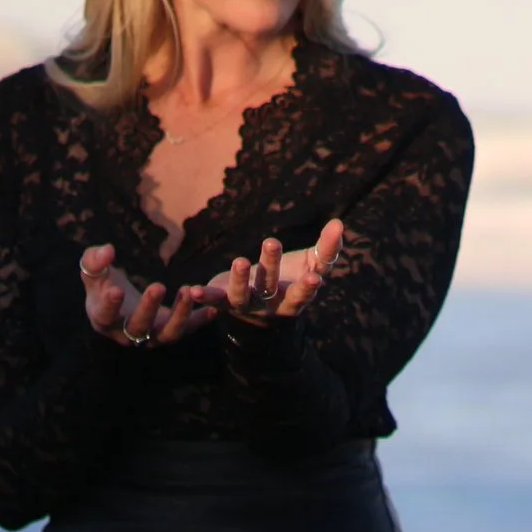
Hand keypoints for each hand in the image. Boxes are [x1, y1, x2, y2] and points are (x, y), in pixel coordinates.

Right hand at [79, 244, 216, 348]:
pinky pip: (187, 330)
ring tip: (188, 291)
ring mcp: (151, 336)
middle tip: (157, 286)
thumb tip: (107, 250)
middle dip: (148, 308)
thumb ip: (94, 261)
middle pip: (139, 327)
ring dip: (179, 314)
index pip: (105, 314)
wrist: (120, 302)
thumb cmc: (104, 284)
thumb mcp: (94, 270)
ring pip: (167, 333)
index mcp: (103, 318)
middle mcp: (127, 334)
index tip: (116, 290)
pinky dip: (200, 321)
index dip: (109, 305)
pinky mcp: (170, 332)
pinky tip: (213, 309)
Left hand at [207, 220, 344, 324]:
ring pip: (241, 294)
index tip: (315, 278)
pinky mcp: (225, 302)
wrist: (261, 308)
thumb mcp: (310, 264)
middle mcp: (270, 305)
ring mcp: (246, 305)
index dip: (309, 285)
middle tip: (271, 242)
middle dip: (270, 266)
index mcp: (294, 297)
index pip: (304, 291)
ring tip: (239, 260)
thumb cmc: (290, 279)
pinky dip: (204, 296)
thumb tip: (340, 223)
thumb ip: (327, 248)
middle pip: (270, 285)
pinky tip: (191, 292)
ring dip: (239, 278)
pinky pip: (214, 300)